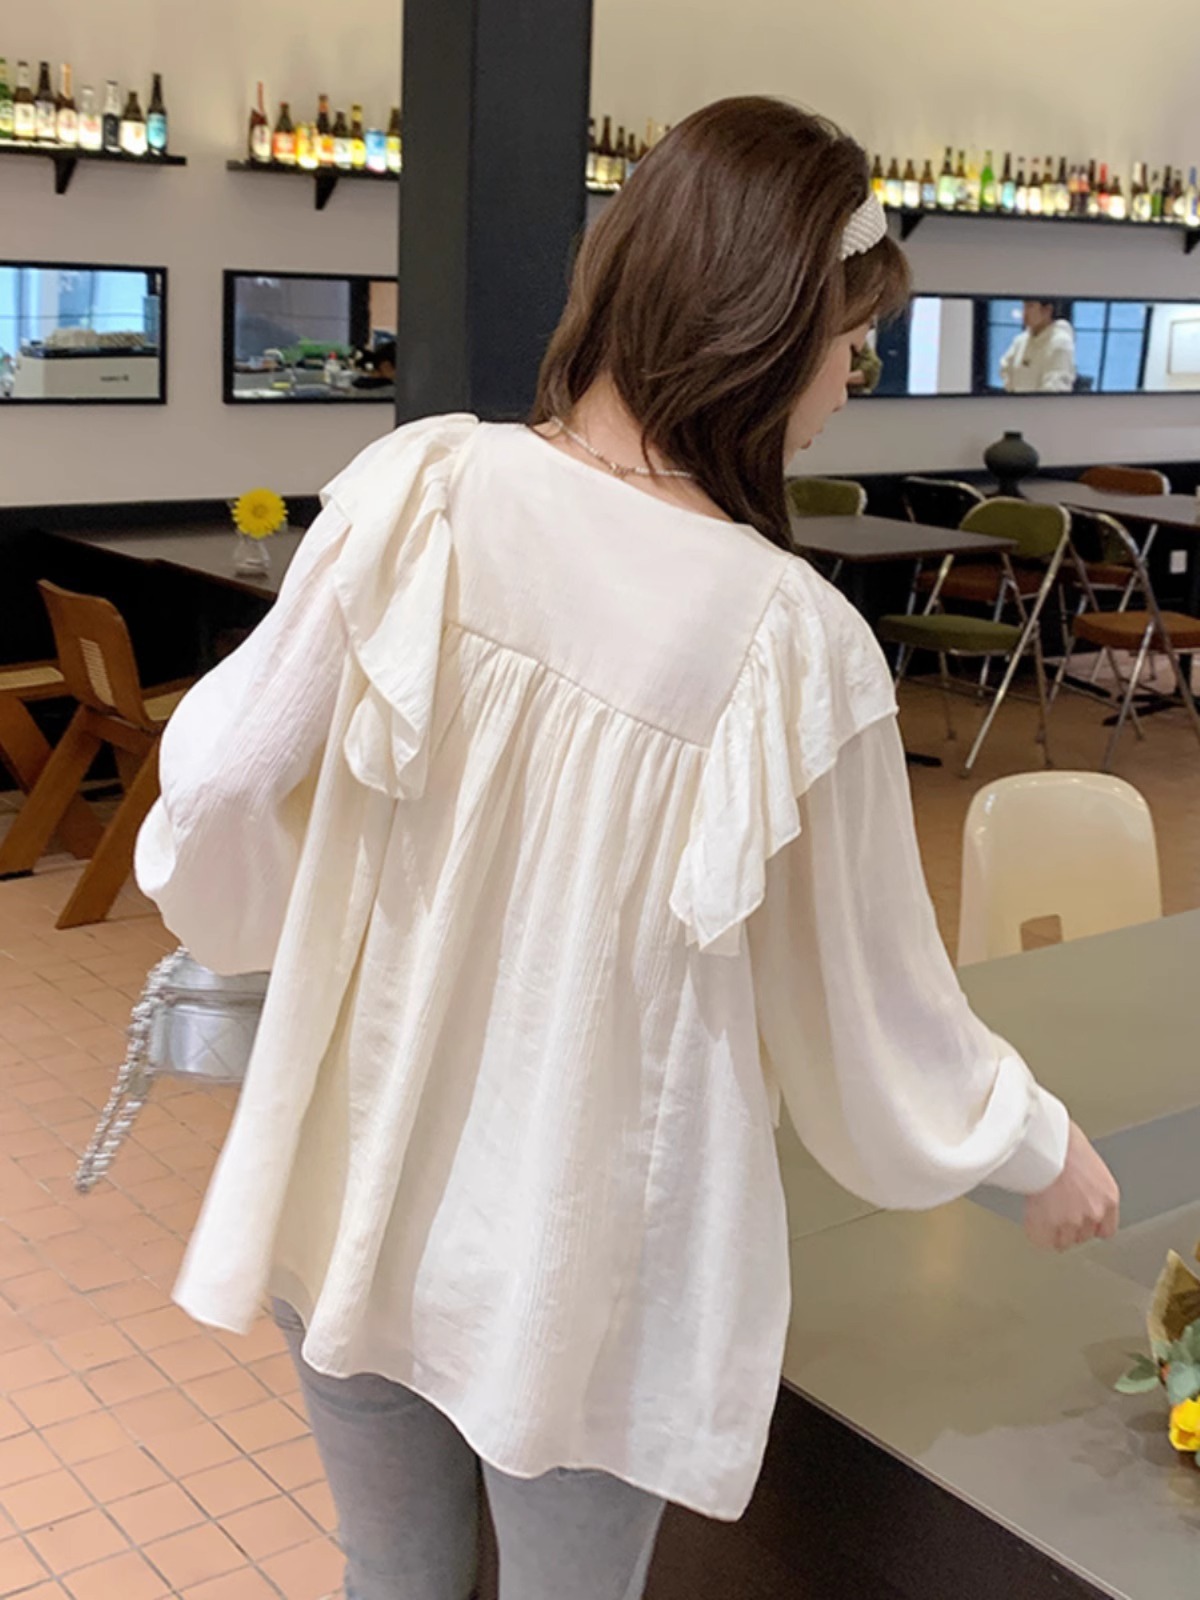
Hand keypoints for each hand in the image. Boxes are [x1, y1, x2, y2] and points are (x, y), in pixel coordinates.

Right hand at [1023, 1120, 1119, 1250]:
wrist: (1045, 1139)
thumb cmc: (1063, 1140)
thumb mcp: (1089, 1164)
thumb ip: (1088, 1187)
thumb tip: (1077, 1191)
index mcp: (1108, 1197)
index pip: (1105, 1230)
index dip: (1090, 1227)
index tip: (1082, 1224)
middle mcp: (1094, 1212)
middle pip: (1082, 1236)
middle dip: (1070, 1226)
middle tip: (1057, 1211)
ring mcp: (1071, 1220)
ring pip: (1062, 1241)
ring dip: (1052, 1230)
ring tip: (1043, 1213)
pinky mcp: (1048, 1223)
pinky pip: (1041, 1240)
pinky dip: (1035, 1232)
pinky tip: (1032, 1221)